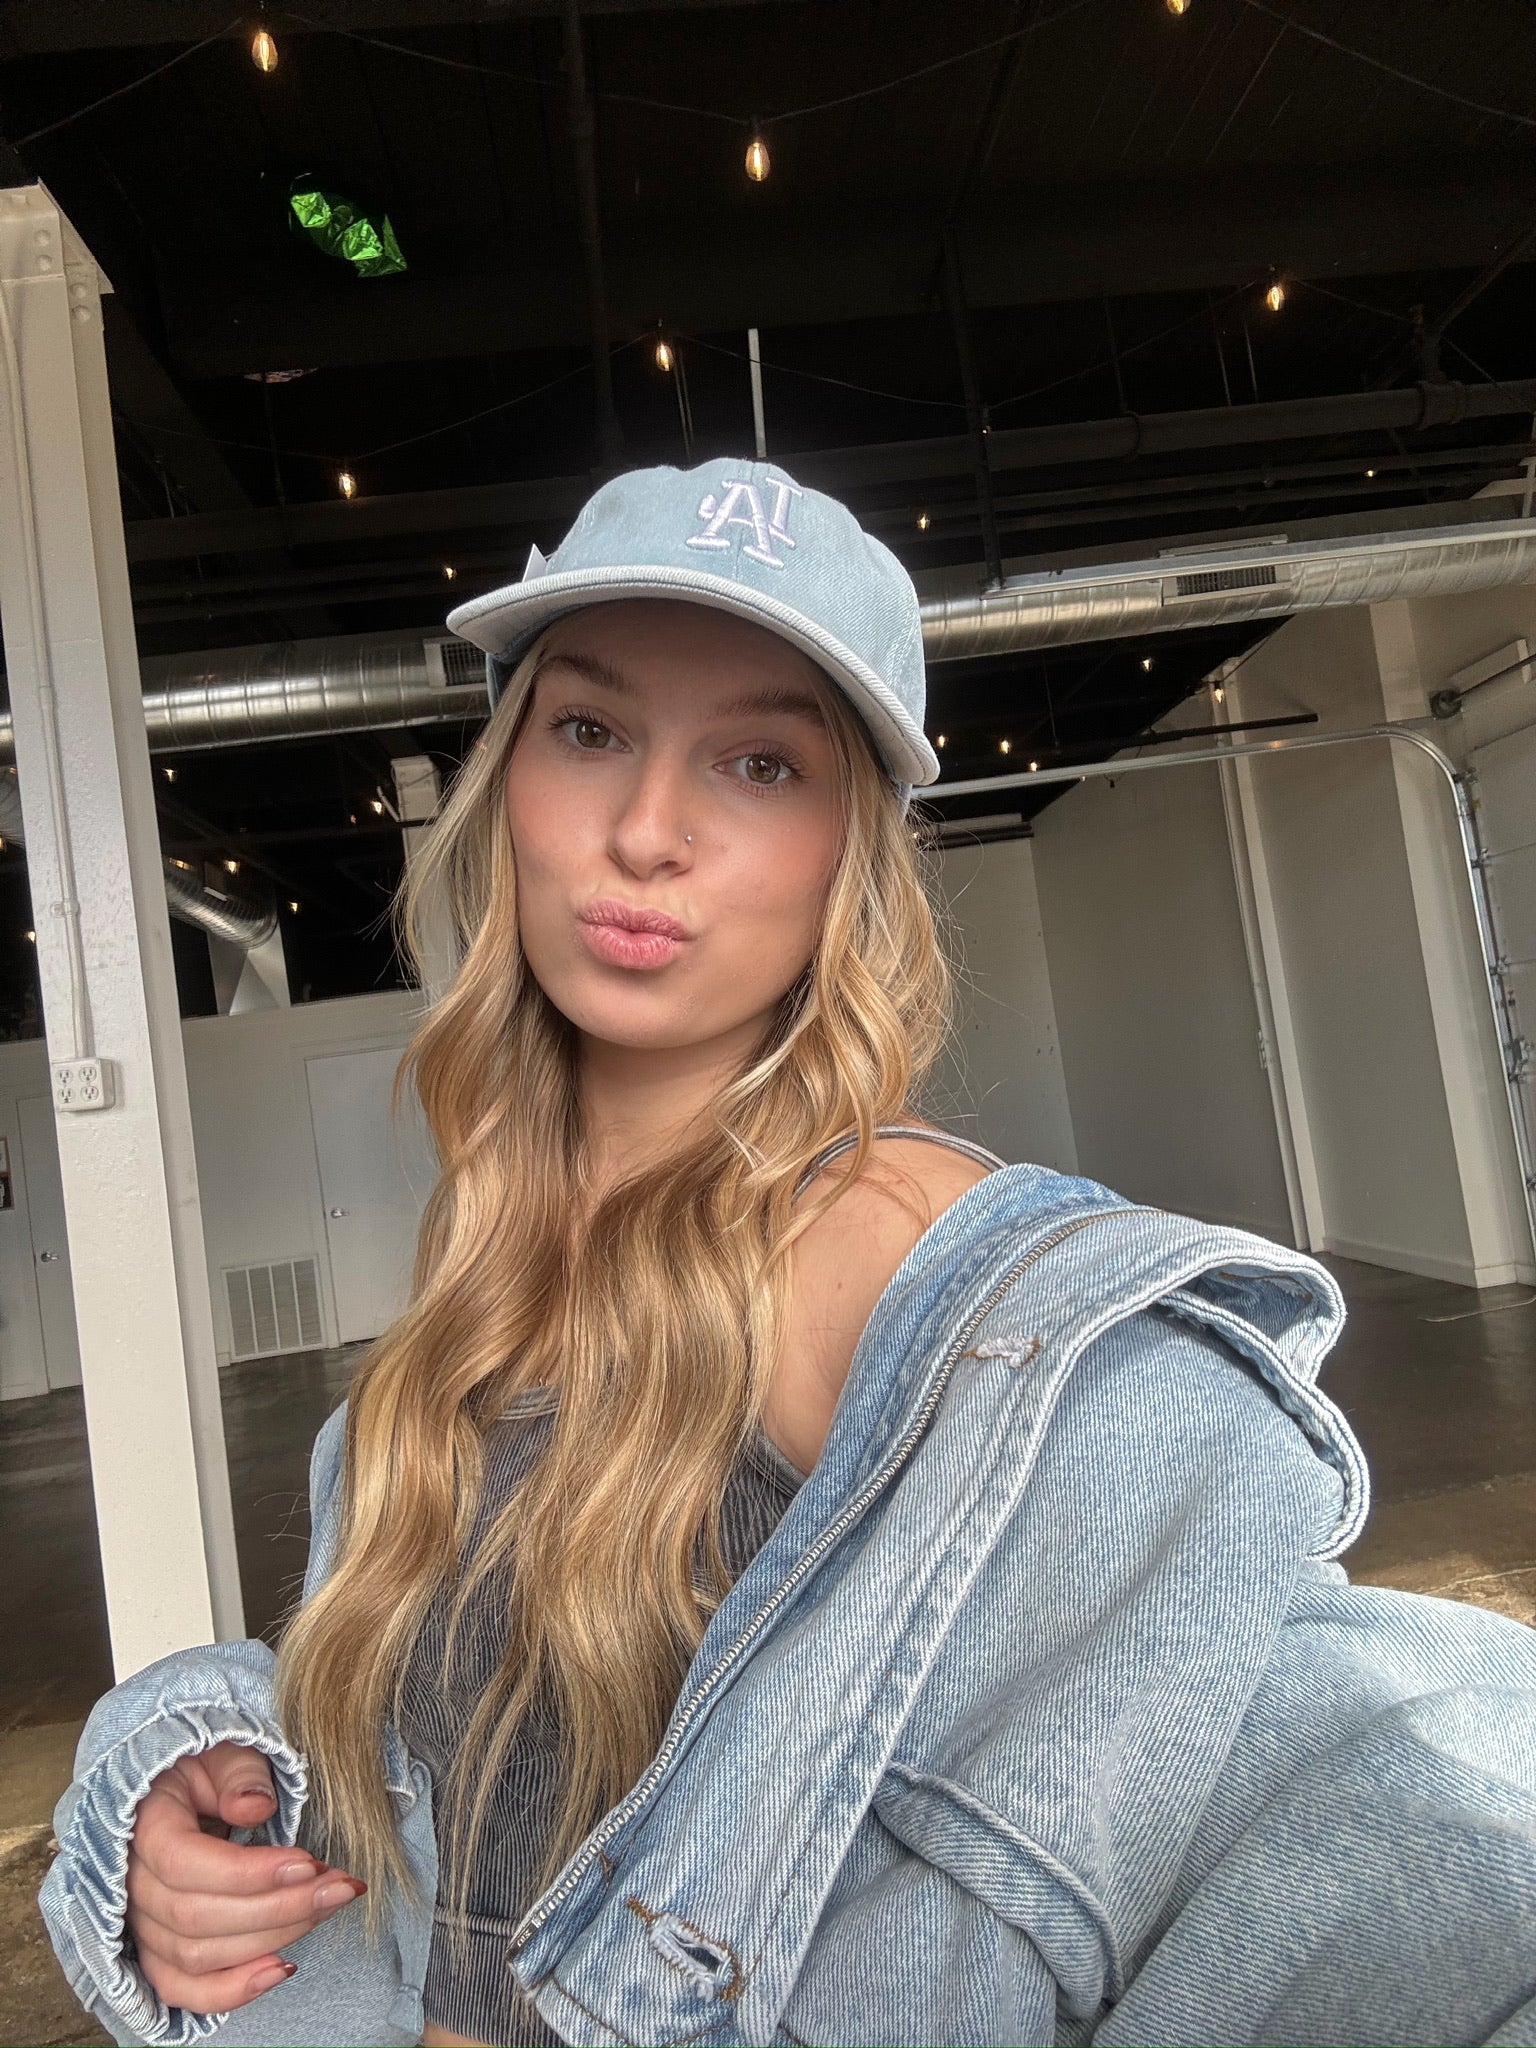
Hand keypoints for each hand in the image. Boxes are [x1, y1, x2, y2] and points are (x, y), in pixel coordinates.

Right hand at [123, 1738, 367, 2013]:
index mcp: (144, 1827)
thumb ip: (239, 1775)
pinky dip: (232, 1991)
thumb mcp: (224, 1751)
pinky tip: (284, 1967)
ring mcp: (142, 1926)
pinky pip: (184, 1989)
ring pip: (199, 1956)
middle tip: (340, 1884)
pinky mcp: (159, 1953)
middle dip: (280, 1906)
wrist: (181, 1795)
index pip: (184, 1864)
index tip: (307, 1863)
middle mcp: (133, 1886)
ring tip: (328, 1906)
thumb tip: (255, 1806)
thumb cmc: (206, 1770)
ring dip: (273, 1939)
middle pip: (198, 1918)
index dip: (248, 1873)